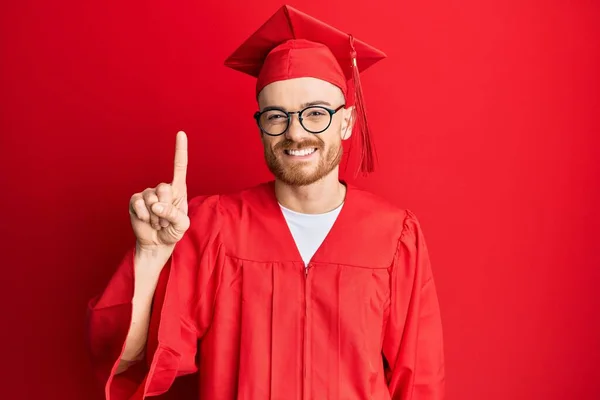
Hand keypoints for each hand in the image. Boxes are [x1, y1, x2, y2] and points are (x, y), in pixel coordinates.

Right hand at [128, 131, 189, 249]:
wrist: (156, 243)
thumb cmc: (172, 231)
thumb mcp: (181, 225)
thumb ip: (173, 214)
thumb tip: (156, 205)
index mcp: (178, 190)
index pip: (179, 167)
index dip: (180, 150)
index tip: (181, 133)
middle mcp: (163, 188)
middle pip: (164, 189)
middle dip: (166, 208)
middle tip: (166, 221)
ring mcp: (148, 194)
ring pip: (151, 198)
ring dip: (156, 216)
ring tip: (158, 223)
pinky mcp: (135, 201)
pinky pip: (138, 204)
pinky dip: (144, 215)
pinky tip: (146, 221)